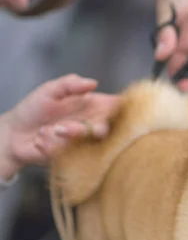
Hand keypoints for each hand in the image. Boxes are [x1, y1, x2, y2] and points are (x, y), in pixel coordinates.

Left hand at [0, 74, 121, 179]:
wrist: (13, 133)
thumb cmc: (33, 109)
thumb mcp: (49, 90)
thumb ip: (70, 85)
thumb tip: (94, 83)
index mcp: (92, 106)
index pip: (115, 106)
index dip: (121, 107)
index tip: (118, 106)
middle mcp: (91, 124)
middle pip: (110, 127)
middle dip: (101, 127)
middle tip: (94, 128)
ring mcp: (83, 142)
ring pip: (90, 141)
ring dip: (73, 134)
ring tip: (50, 130)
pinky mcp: (72, 156)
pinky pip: (71, 152)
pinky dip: (52, 144)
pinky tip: (40, 140)